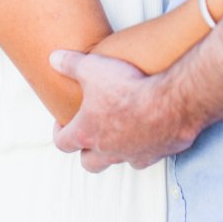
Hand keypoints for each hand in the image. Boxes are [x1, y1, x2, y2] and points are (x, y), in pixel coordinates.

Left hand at [50, 50, 196, 171]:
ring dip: (115, 152)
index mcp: (87, 132)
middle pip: (89, 163)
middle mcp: (107, 150)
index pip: (63, 143)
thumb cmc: (128, 88)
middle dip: (86, 151)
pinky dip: (143, 149)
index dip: (59, 132)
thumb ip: (70, 64)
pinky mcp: (156, 154)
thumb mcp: (92, 68)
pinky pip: (145, 158)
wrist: (168, 102)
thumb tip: (54, 58)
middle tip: (89, 135)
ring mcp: (132, 155)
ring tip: (119, 134)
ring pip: (118, 162)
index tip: (64, 122)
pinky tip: (148, 134)